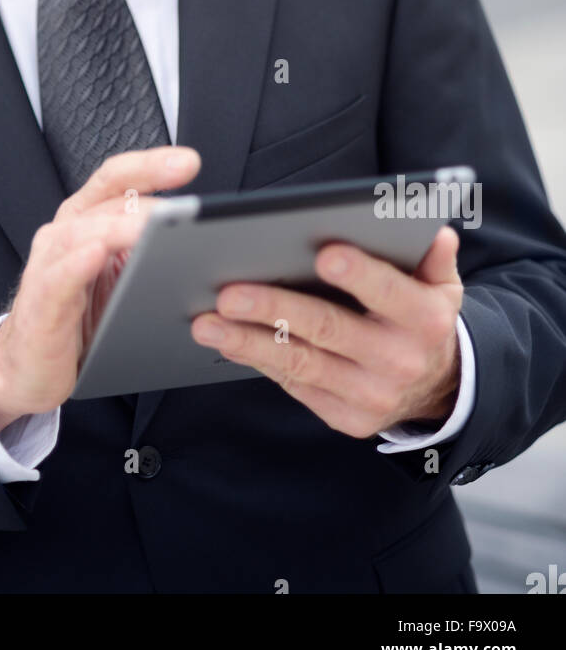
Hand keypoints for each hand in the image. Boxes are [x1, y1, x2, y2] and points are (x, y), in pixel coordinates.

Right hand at [0, 145, 201, 430]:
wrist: (27, 368)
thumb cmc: (75, 320)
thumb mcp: (117, 280)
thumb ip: (145, 253)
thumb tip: (202, 242)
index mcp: (87, 222)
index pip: (118, 180)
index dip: (151, 166)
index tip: (189, 162)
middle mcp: (65, 233)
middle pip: (108, 202)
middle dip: (148, 198)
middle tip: (186, 206)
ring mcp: (49, 264)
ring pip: (86, 233)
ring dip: (121, 228)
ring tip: (153, 225)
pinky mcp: (41, 301)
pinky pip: (60, 277)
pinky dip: (78, 264)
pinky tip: (98, 255)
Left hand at [191, 225, 462, 437]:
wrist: (437, 388)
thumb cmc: (423, 319)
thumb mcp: (441, 285)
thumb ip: (434, 257)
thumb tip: (435, 232)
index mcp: (425, 320)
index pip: (390, 293)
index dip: (360, 275)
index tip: (324, 254)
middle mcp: (398, 360)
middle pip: (329, 329)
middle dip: (275, 310)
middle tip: (229, 293)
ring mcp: (371, 395)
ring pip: (301, 363)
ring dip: (249, 342)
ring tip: (208, 323)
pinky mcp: (346, 418)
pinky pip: (295, 385)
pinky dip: (259, 361)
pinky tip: (228, 341)